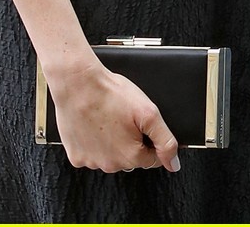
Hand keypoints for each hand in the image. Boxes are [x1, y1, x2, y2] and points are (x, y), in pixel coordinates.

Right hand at [50, 58, 180, 173]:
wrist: (77, 84)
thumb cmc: (110, 94)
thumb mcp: (148, 112)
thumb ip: (165, 140)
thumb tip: (173, 164)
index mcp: (130, 157)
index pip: (152, 157)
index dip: (150, 138)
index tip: (141, 123)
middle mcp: (110, 165)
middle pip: (131, 156)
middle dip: (132, 138)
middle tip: (124, 117)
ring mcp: (91, 162)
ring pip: (111, 155)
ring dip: (112, 141)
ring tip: (108, 117)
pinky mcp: (76, 156)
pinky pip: (91, 152)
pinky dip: (94, 142)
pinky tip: (94, 124)